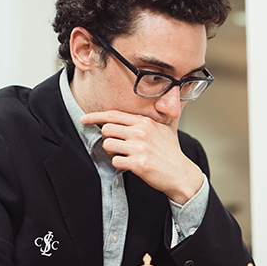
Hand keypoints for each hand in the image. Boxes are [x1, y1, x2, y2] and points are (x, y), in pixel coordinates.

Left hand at [81, 110, 202, 204]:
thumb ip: (166, 111)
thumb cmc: (172, 153)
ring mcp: (139, 148)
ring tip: (124, 155)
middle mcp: (141, 132)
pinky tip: (130, 165)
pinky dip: (119, 164)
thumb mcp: (170, 127)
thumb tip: (176, 91)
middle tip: (118, 146)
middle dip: (108, 139)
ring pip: (107, 145)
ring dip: (111, 152)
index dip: (95, 116)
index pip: (114, 115)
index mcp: (145, 122)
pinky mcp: (138, 164)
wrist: (181, 175)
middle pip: (107, 129)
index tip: (84, 119)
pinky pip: (115, 161)